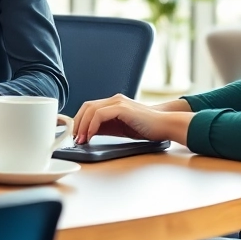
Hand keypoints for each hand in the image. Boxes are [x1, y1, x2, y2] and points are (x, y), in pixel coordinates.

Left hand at [72, 94, 191, 144]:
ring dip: (82, 125)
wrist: (164, 125)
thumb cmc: (145, 128)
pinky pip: (99, 114)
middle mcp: (114, 99)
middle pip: (87, 106)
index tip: (76, 135)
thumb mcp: (119, 128)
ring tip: (81, 139)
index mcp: (113, 103)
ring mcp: (118, 102)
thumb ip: (104, 127)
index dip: (79, 121)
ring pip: (91, 109)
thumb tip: (86, 133)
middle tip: (75, 139)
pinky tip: (90, 136)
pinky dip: (92, 125)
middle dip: (78, 123)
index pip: (89, 108)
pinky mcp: (122, 108)